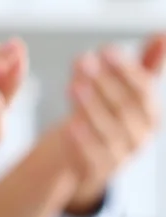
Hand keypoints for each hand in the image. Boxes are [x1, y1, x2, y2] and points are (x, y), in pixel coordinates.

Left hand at [62, 34, 165, 214]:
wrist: (90, 161)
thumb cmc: (109, 119)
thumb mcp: (126, 94)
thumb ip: (142, 67)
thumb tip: (161, 36)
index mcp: (150, 114)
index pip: (142, 90)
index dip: (124, 70)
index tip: (105, 50)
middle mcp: (140, 136)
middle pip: (123, 108)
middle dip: (103, 83)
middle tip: (84, 61)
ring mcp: (121, 156)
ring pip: (108, 132)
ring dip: (90, 108)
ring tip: (73, 86)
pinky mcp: (99, 172)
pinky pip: (92, 157)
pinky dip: (82, 142)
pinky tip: (68, 125)